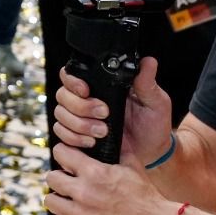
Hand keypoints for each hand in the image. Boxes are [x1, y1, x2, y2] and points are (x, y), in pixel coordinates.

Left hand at [45, 142, 178, 214]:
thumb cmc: (147, 196)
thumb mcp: (133, 165)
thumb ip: (119, 147)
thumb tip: (115, 129)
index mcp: (95, 172)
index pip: (61, 153)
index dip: (64, 154)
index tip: (69, 160)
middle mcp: (85, 192)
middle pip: (51, 178)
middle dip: (60, 178)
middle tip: (70, 183)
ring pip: (50, 202)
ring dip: (58, 201)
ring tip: (68, 202)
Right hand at [52, 57, 173, 164]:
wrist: (152, 153)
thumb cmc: (153, 125)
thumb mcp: (155, 102)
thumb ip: (147, 83)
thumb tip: (148, 62)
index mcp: (101, 87)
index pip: (73, 75)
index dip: (73, 81)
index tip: (86, 90)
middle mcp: (86, 99)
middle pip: (63, 94)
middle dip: (80, 106)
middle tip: (103, 114)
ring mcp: (79, 117)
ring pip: (60, 113)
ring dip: (79, 124)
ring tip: (102, 131)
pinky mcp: (76, 135)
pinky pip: (61, 132)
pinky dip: (74, 138)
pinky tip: (92, 141)